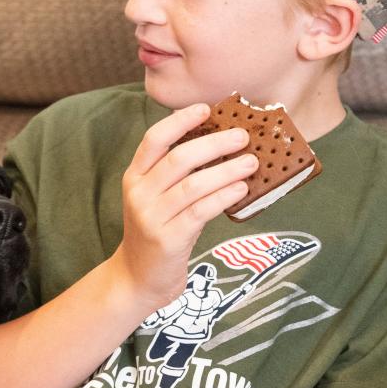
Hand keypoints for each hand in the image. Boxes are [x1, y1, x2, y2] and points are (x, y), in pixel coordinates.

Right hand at [110, 103, 257, 311]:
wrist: (137, 278)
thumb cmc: (155, 232)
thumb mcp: (155, 198)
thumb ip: (176, 174)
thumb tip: (220, 145)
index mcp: (134, 177)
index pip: (154, 139)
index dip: (180, 121)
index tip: (207, 109)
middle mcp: (139, 193)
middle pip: (178, 159)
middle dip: (214, 143)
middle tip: (243, 136)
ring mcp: (152, 217)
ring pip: (193, 184)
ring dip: (226, 170)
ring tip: (252, 162)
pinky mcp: (168, 239)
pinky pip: (201, 211)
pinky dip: (223, 196)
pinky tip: (240, 189)